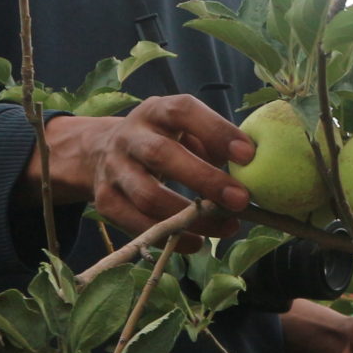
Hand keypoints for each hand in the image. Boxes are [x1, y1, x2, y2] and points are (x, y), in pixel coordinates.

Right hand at [19, 94, 253, 251]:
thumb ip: (214, 142)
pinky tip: (197, 242)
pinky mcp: (105, 201)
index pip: (183, 111)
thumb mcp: (185, 129)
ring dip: (191, 216)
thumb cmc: (163, 139)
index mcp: (156, 111)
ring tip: (227, 226)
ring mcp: (113, 169)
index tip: (248, 155)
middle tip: (241, 200)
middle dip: (205, 180)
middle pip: (162, 155)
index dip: (216, 131)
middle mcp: (130, 137)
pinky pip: (136, 224)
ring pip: (148, 196)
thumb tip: (250, 168)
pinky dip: (170, 237)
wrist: (101, 151)